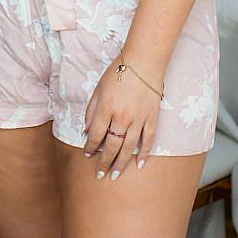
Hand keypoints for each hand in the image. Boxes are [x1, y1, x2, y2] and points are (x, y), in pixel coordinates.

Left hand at [82, 54, 161, 179]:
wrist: (143, 62)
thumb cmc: (118, 72)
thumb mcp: (98, 88)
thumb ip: (91, 111)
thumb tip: (86, 131)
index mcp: (106, 109)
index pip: (95, 135)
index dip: (90, 147)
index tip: (87, 155)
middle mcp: (121, 117)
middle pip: (111, 146)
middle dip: (104, 162)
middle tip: (100, 175)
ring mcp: (138, 120)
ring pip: (129, 148)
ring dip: (121, 163)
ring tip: (115, 176)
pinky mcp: (152, 119)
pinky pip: (148, 141)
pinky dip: (144, 154)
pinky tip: (140, 165)